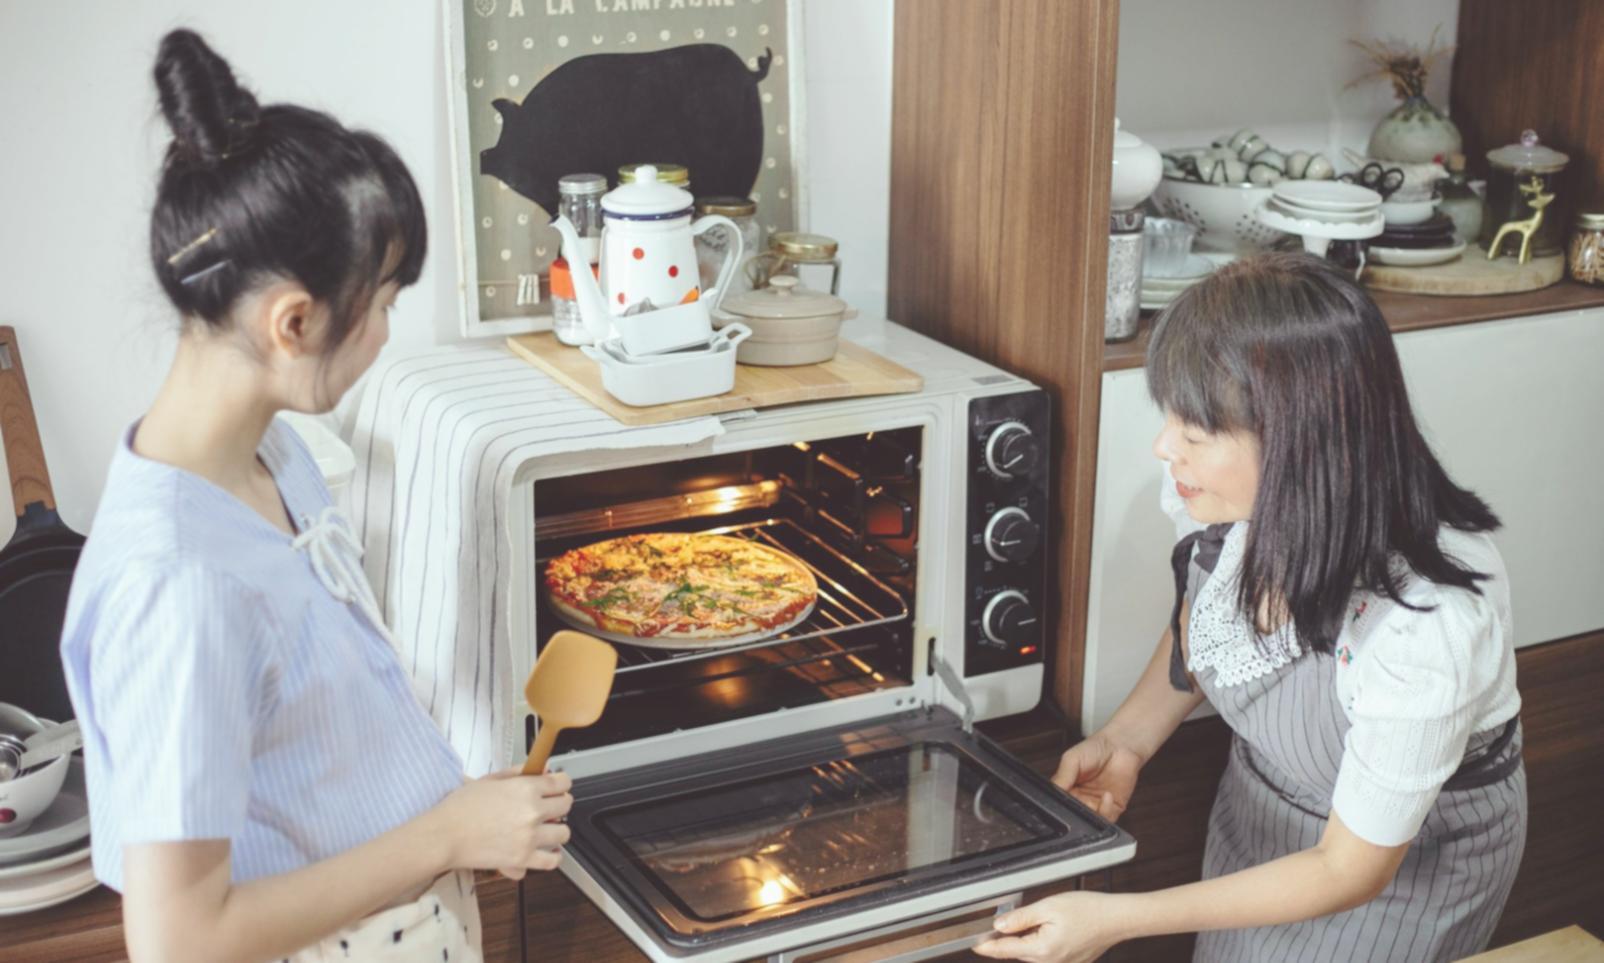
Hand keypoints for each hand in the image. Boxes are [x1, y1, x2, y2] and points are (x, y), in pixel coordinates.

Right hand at [426, 769, 572, 879]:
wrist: (443, 836)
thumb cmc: (459, 808)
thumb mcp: (489, 780)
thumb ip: (517, 773)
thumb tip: (538, 769)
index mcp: (525, 789)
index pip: (562, 783)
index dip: (562, 783)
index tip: (559, 787)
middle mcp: (532, 812)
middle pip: (566, 806)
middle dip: (560, 804)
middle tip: (551, 807)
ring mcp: (529, 837)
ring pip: (563, 833)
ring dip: (557, 830)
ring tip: (546, 830)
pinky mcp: (523, 859)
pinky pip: (552, 860)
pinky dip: (552, 857)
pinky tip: (545, 851)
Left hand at [974, 893, 1120, 962]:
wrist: (1116, 919)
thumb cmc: (1088, 911)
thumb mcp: (1049, 907)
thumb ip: (1021, 918)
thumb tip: (998, 926)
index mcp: (1042, 950)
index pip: (1005, 950)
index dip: (987, 946)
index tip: (974, 944)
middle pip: (1017, 951)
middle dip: (1009, 938)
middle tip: (1010, 918)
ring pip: (1031, 953)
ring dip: (1027, 939)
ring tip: (1044, 918)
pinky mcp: (1069, 962)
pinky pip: (1046, 954)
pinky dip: (1041, 942)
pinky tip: (1053, 927)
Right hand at [1052, 731, 1141, 821]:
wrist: (1120, 745)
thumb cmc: (1095, 748)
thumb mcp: (1071, 759)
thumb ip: (1062, 776)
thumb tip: (1052, 791)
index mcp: (1067, 789)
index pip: (1059, 803)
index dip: (1059, 806)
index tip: (1062, 801)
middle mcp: (1081, 799)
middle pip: (1073, 816)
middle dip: (1075, 812)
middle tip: (1078, 801)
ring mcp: (1096, 804)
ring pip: (1089, 822)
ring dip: (1091, 814)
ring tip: (1093, 798)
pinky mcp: (1112, 808)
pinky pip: (1107, 819)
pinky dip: (1105, 810)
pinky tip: (1106, 796)